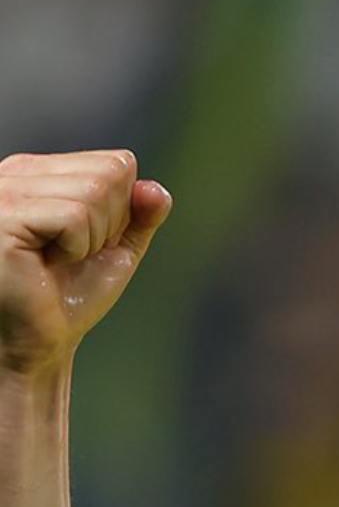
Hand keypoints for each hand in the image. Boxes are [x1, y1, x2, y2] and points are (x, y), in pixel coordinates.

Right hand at [0, 149, 172, 374]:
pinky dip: (76, 247)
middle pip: (108, 175)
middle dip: (107, 225)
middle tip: (72, 256)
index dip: (120, 211)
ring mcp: (4, 192)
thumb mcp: (116, 248)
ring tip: (57, 260)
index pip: (116, 163)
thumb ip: (141, 215)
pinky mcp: (2, 218)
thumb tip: (156, 189)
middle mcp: (15, 173)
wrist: (38, 343)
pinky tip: (46, 263)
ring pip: (94, 192)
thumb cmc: (68, 296)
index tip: (86, 242)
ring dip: (90, 239)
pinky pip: (73, 216)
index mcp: (38, 172)